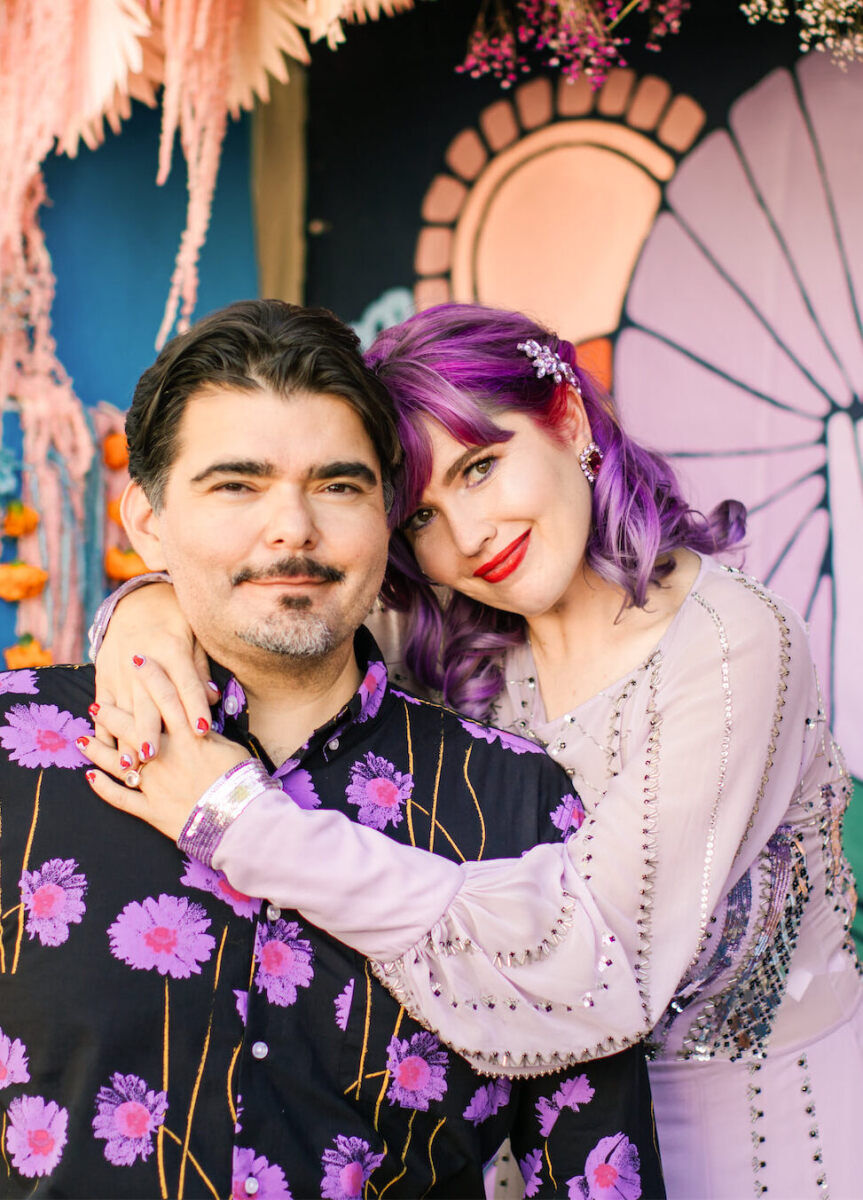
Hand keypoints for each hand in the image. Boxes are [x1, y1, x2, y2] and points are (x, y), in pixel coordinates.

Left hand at [81, 657, 251, 840]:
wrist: (241, 820)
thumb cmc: (243, 781)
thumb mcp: (231, 747)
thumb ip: (210, 731)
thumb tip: (201, 715)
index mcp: (188, 738)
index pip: (166, 699)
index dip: (152, 678)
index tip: (138, 660)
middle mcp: (166, 757)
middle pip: (133, 728)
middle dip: (112, 714)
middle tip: (95, 704)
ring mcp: (154, 784)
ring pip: (119, 762)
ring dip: (98, 750)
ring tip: (81, 739)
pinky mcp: (151, 810)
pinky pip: (121, 798)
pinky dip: (103, 788)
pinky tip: (89, 777)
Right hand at [94, 582, 216, 764]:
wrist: (138, 602)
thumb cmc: (176, 622)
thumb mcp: (194, 635)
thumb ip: (201, 668)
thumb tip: (213, 698)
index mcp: (171, 647)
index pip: (185, 682)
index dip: (194, 706)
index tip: (203, 731)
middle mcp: (141, 661)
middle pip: (149, 700)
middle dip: (152, 730)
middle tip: (156, 757)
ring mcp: (119, 671)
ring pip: (123, 709)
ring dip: (126, 738)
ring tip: (130, 764)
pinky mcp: (103, 678)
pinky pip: (103, 707)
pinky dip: (103, 731)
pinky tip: (107, 753)